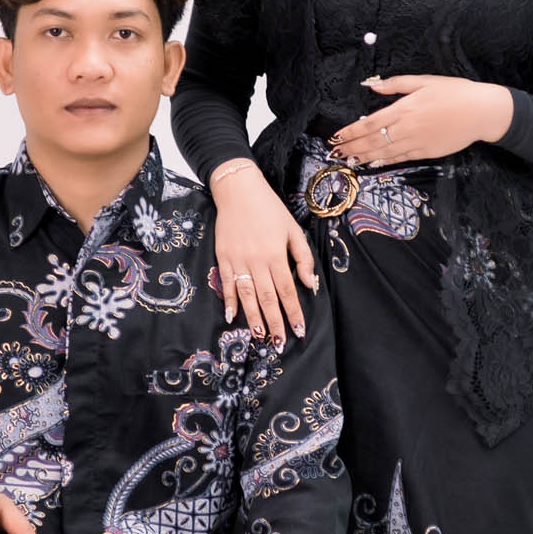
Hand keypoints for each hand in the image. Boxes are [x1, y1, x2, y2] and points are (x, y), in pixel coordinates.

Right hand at [209, 161, 317, 345]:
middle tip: (278, 343)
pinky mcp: (223, 257)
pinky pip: (228, 284)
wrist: (238, 190)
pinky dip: (229, 301)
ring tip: (259, 336)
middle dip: (274, 322)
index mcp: (276, 255)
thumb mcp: (293, 229)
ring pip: (247, 295)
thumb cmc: (270, 209)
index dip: (293, 313)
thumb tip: (309, 283)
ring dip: (253, 317)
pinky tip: (232, 317)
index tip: (299, 331)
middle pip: (267, 298)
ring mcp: (238, 260)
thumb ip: (302, 257)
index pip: (287, 291)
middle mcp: (257, 261)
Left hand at [327, 74, 513, 165]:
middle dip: (351, 148)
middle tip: (335, 154)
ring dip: (364, 157)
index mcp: (404, 108)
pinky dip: (384, 161)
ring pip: (384, 153)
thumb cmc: (454, 92)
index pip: (369, 123)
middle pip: (372, 141)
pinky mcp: (426, 152)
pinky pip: (400, 158)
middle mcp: (407, 128)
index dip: (351, 132)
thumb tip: (372, 85)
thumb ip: (396, 84)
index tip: (336, 137)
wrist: (481, 112)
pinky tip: (373, 163)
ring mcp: (416, 143)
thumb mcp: (424, 81)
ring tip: (348, 161)